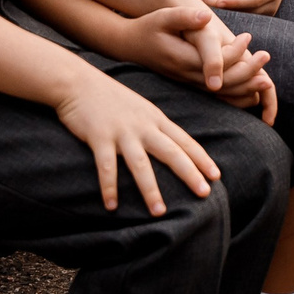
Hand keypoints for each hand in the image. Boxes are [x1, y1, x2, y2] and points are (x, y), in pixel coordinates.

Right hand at [53, 69, 221, 214]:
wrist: (77, 81)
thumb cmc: (108, 98)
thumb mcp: (140, 108)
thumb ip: (154, 125)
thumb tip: (171, 144)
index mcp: (155, 118)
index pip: (183, 140)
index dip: (201, 158)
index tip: (216, 175)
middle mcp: (143, 125)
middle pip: (171, 152)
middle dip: (189, 173)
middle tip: (205, 193)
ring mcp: (121, 132)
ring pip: (141, 164)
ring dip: (151, 190)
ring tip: (160, 213)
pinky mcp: (99, 137)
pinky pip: (106, 167)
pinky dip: (109, 187)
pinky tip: (111, 206)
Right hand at [126, 2, 276, 122]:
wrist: (129, 44)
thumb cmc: (147, 27)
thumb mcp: (162, 17)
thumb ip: (184, 17)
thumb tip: (206, 16)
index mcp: (183, 59)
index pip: (216, 62)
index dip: (235, 51)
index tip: (248, 36)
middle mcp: (187, 75)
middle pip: (224, 82)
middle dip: (248, 72)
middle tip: (266, 57)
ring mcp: (188, 82)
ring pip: (222, 93)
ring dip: (245, 88)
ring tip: (267, 82)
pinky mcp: (189, 84)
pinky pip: (216, 97)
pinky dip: (235, 98)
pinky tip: (251, 95)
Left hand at [192, 0, 284, 16]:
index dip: (237, 2)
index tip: (220, 1)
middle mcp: (266, 8)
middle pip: (241, 11)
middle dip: (218, 6)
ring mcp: (258, 17)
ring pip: (233, 16)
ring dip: (213, 8)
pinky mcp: (247, 21)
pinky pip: (230, 16)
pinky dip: (215, 9)